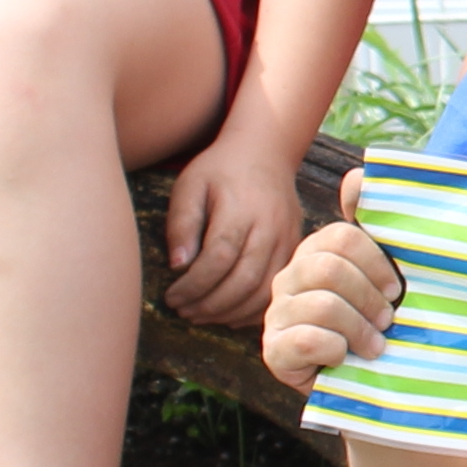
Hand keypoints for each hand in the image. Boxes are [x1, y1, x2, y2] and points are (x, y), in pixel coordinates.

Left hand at [160, 128, 310, 328]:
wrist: (267, 152)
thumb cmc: (220, 170)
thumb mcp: (190, 185)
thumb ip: (182, 223)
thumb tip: (178, 266)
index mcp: (242, 210)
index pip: (219, 259)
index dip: (193, 285)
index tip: (170, 296)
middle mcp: (271, 228)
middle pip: (244, 281)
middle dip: (209, 304)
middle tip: (183, 311)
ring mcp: (288, 241)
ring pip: (263, 291)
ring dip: (229, 312)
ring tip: (200, 315)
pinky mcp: (295, 251)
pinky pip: (277, 291)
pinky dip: (252, 311)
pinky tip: (228, 314)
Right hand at [258, 186, 404, 388]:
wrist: (367, 380)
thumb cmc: (376, 321)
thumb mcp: (383, 274)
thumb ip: (373, 225)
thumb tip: (357, 175)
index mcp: (315, 252)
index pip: (341, 237)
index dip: (375, 262)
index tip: (396, 287)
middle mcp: (288, 278)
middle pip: (329, 268)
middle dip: (368, 297)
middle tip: (388, 319)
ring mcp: (277, 314)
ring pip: (323, 305)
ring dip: (360, 329)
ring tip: (375, 346)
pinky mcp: (274, 352)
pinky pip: (306, 339)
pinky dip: (337, 350)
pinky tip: (344, 358)